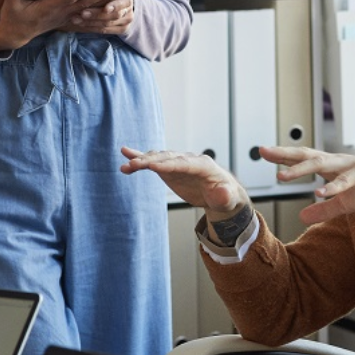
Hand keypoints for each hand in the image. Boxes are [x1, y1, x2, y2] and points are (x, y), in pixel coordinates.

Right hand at [0, 0, 113, 51]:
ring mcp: (64, 17)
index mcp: (48, 8)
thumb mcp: (10, 8)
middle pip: (83, 4)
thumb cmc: (13, 18)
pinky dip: (96, 10)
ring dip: (101, 2)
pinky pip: (84, 15)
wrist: (18, 34)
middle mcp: (59, 13)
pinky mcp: (66, 19)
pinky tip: (108, 6)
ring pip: (86, 8)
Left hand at [67, 0, 135, 36]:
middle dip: (97, 15)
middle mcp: (128, 12)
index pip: (123, 3)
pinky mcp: (118, 30)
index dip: (115, 6)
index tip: (105, 8)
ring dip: (90, 23)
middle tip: (82, 13)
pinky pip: (103, 31)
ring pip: (106, 25)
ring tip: (75, 19)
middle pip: (112, 17)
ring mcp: (124, 23)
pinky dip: (91, 28)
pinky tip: (79, 25)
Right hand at [119, 146, 248, 221]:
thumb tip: (221, 192)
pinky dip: (140, 159)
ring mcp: (177, 163)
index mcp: (204, 166)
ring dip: (142, 160)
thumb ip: (224, 195)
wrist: (220, 193)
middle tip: (135, 164)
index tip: (154, 166)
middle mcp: (189, 160)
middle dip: (151, 161)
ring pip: (158, 158)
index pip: (185, 164)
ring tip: (126, 164)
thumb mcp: (228, 199)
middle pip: (168, 158)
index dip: (170, 165)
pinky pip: (153, 162)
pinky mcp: (169, 168)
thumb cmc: (225, 196)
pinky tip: (126, 155)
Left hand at [259, 146, 354, 224]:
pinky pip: (346, 181)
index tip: (263, 152)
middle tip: (264, 152)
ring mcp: (351, 165)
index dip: (283, 156)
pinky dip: (332, 187)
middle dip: (284, 154)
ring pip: (322, 165)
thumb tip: (302, 216)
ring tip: (283, 177)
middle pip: (307, 155)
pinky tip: (318, 192)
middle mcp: (338, 162)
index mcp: (331, 166)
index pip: (303, 158)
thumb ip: (323, 210)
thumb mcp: (344, 204)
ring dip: (302, 170)